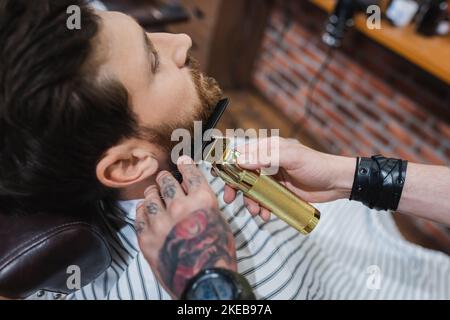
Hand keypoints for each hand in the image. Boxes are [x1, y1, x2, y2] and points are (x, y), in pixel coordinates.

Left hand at [136, 156, 236, 298]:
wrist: (203, 282)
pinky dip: (143, 210)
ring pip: (151, 196)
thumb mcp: (219, 223)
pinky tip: (146, 210)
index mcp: (202, 201)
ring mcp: (160, 223)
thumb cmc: (216, 255)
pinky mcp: (147, 238)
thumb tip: (190, 192)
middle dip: (166, 179)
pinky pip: (139, 216)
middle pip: (167, 182)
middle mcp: (180, 208)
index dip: (186, 165)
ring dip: (154, 193)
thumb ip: (203, 205)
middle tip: (165, 179)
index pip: (191, 174)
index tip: (182, 161)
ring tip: (154, 193)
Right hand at [223, 137, 354, 220]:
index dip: (229, 163)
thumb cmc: (316, 165)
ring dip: (249, 201)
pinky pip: (263, 200)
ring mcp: (272, 179)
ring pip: (252, 190)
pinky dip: (261, 208)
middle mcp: (267, 162)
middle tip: (230, 198)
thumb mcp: (292, 157)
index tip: (219, 175)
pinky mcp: (278, 193)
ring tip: (255, 211)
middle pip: (242, 174)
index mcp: (268, 148)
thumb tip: (240, 160)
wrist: (336, 183)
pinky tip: (265, 214)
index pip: (242, 153)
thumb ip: (266, 157)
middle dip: (235, 187)